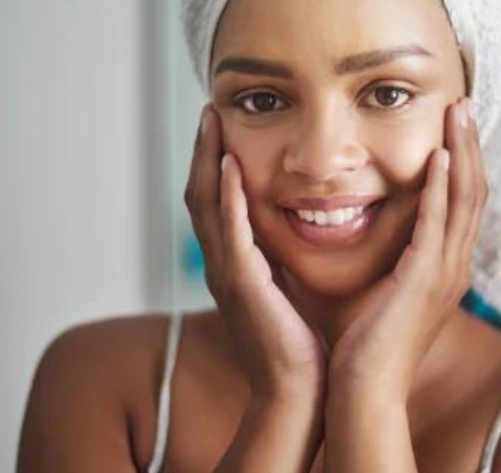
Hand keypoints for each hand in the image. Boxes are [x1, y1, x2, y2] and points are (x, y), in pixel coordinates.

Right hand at [184, 104, 327, 402]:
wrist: (298, 390)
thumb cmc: (299, 344)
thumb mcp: (288, 290)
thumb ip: (281, 259)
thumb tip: (294, 232)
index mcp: (234, 264)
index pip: (216, 202)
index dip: (214, 162)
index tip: (222, 125)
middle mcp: (222, 265)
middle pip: (201, 195)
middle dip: (203, 151)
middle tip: (210, 110)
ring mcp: (227, 274)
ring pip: (207, 206)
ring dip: (208, 160)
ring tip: (213, 121)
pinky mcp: (243, 285)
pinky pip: (231, 232)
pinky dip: (229, 197)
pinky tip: (233, 166)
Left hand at [327, 97, 487, 403]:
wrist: (363, 389)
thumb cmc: (362, 341)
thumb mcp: (378, 286)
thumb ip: (378, 252)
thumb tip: (354, 220)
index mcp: (442, 266)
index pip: (461, 201)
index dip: (461, 159)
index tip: (452, 123)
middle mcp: (453, 265)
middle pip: (473, 190)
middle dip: (469, 144)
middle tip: (463, 103)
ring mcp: (445, 273)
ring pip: (465, 199)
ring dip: (462, 152)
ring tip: (458, 112)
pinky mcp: (425, 281)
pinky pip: (439, 226)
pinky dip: (442, 189)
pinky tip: (438, 157)